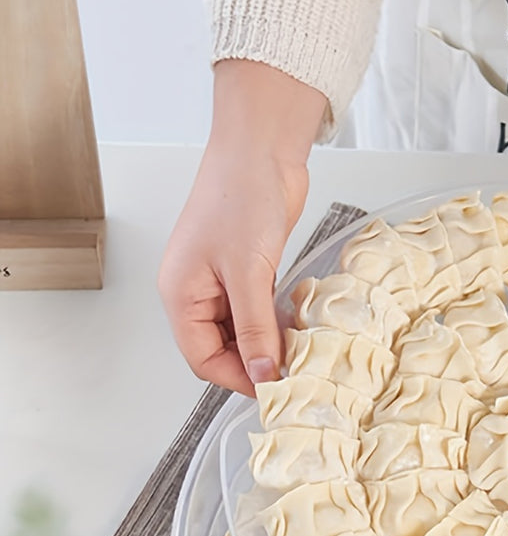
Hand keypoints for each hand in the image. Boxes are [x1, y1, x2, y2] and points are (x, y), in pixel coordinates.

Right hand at [158, 60, 327, 394]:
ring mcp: (221, 281)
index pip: (201, 359)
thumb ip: (255, 328)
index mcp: (180, 294)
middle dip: (255, 362)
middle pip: (222, 349)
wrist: (260, 147)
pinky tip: (297, 322)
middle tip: (293, 371)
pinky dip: (276, 321)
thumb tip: (261, 374)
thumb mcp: (248, 272)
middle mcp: (196, 291)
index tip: (273, 388)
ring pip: (243, 331)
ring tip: (300, 348)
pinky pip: (257, 310)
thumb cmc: (241, 196)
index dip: (237, 379)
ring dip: (269, 342)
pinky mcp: (246, 270)